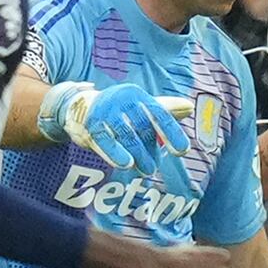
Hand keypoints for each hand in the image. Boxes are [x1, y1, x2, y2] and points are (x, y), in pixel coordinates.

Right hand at [38, 81, 191, 172]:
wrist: (79, 107)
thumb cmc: (118, 110)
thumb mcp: (140, 107)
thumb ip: (165, 109)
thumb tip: (189, 107)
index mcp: (137, 96)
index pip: (159, 114)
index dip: (172, 133)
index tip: (183, 151)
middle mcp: (121, 100)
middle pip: (142, 128)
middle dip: (150, 150)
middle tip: (153, 167)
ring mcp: (105, 111)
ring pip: (126, 135)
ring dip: (138, 154)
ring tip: (147, 170)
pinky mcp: (91, 124)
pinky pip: (105, 141)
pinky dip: (115, 153)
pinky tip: (125, 164)